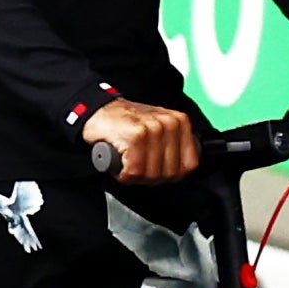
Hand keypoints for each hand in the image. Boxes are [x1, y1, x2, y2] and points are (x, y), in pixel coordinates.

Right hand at [82, 99, 201, 183]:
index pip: (189, 165)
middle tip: (137, 164)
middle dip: (150, 176)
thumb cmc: (127, 124)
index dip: (169, 173)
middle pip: (169, 173)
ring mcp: (154, 129)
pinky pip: (134, 171)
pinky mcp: (136, 136)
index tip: (155, 167)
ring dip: (134, 175)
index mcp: (180, 122)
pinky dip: (123, 173)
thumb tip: (181, 171)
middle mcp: (170, 123)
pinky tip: (119, 160)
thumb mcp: (159, 131)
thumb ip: (175, 148)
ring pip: (151, 174)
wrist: (99, 111)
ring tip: (127, 160)